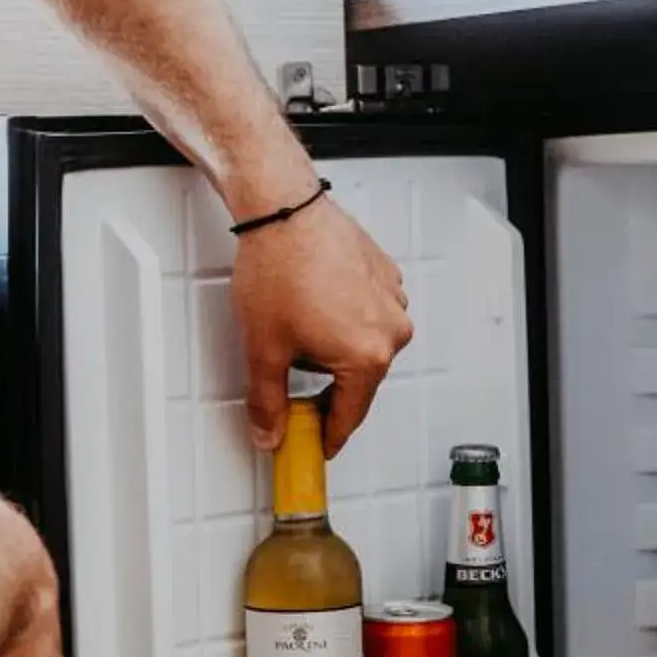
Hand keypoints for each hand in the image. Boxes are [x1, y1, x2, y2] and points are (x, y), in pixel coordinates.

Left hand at [232, 190, 413, 455]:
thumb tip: (268, 433)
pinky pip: (368, 313)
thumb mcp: (263, 348)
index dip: (328, 436)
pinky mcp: (387, 275)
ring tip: (299, 328)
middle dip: (326, 385)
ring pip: (364, 345)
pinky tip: (315, 305)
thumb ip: (267, 401)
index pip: (350, 415)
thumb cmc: (278, 268)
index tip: (318, 446)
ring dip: (336, 348)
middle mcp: (391, 330)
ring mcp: (393, 300)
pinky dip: (345, 318)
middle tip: (292, 383)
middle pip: (359, 380)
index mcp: (367, 356)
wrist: (283, 210)